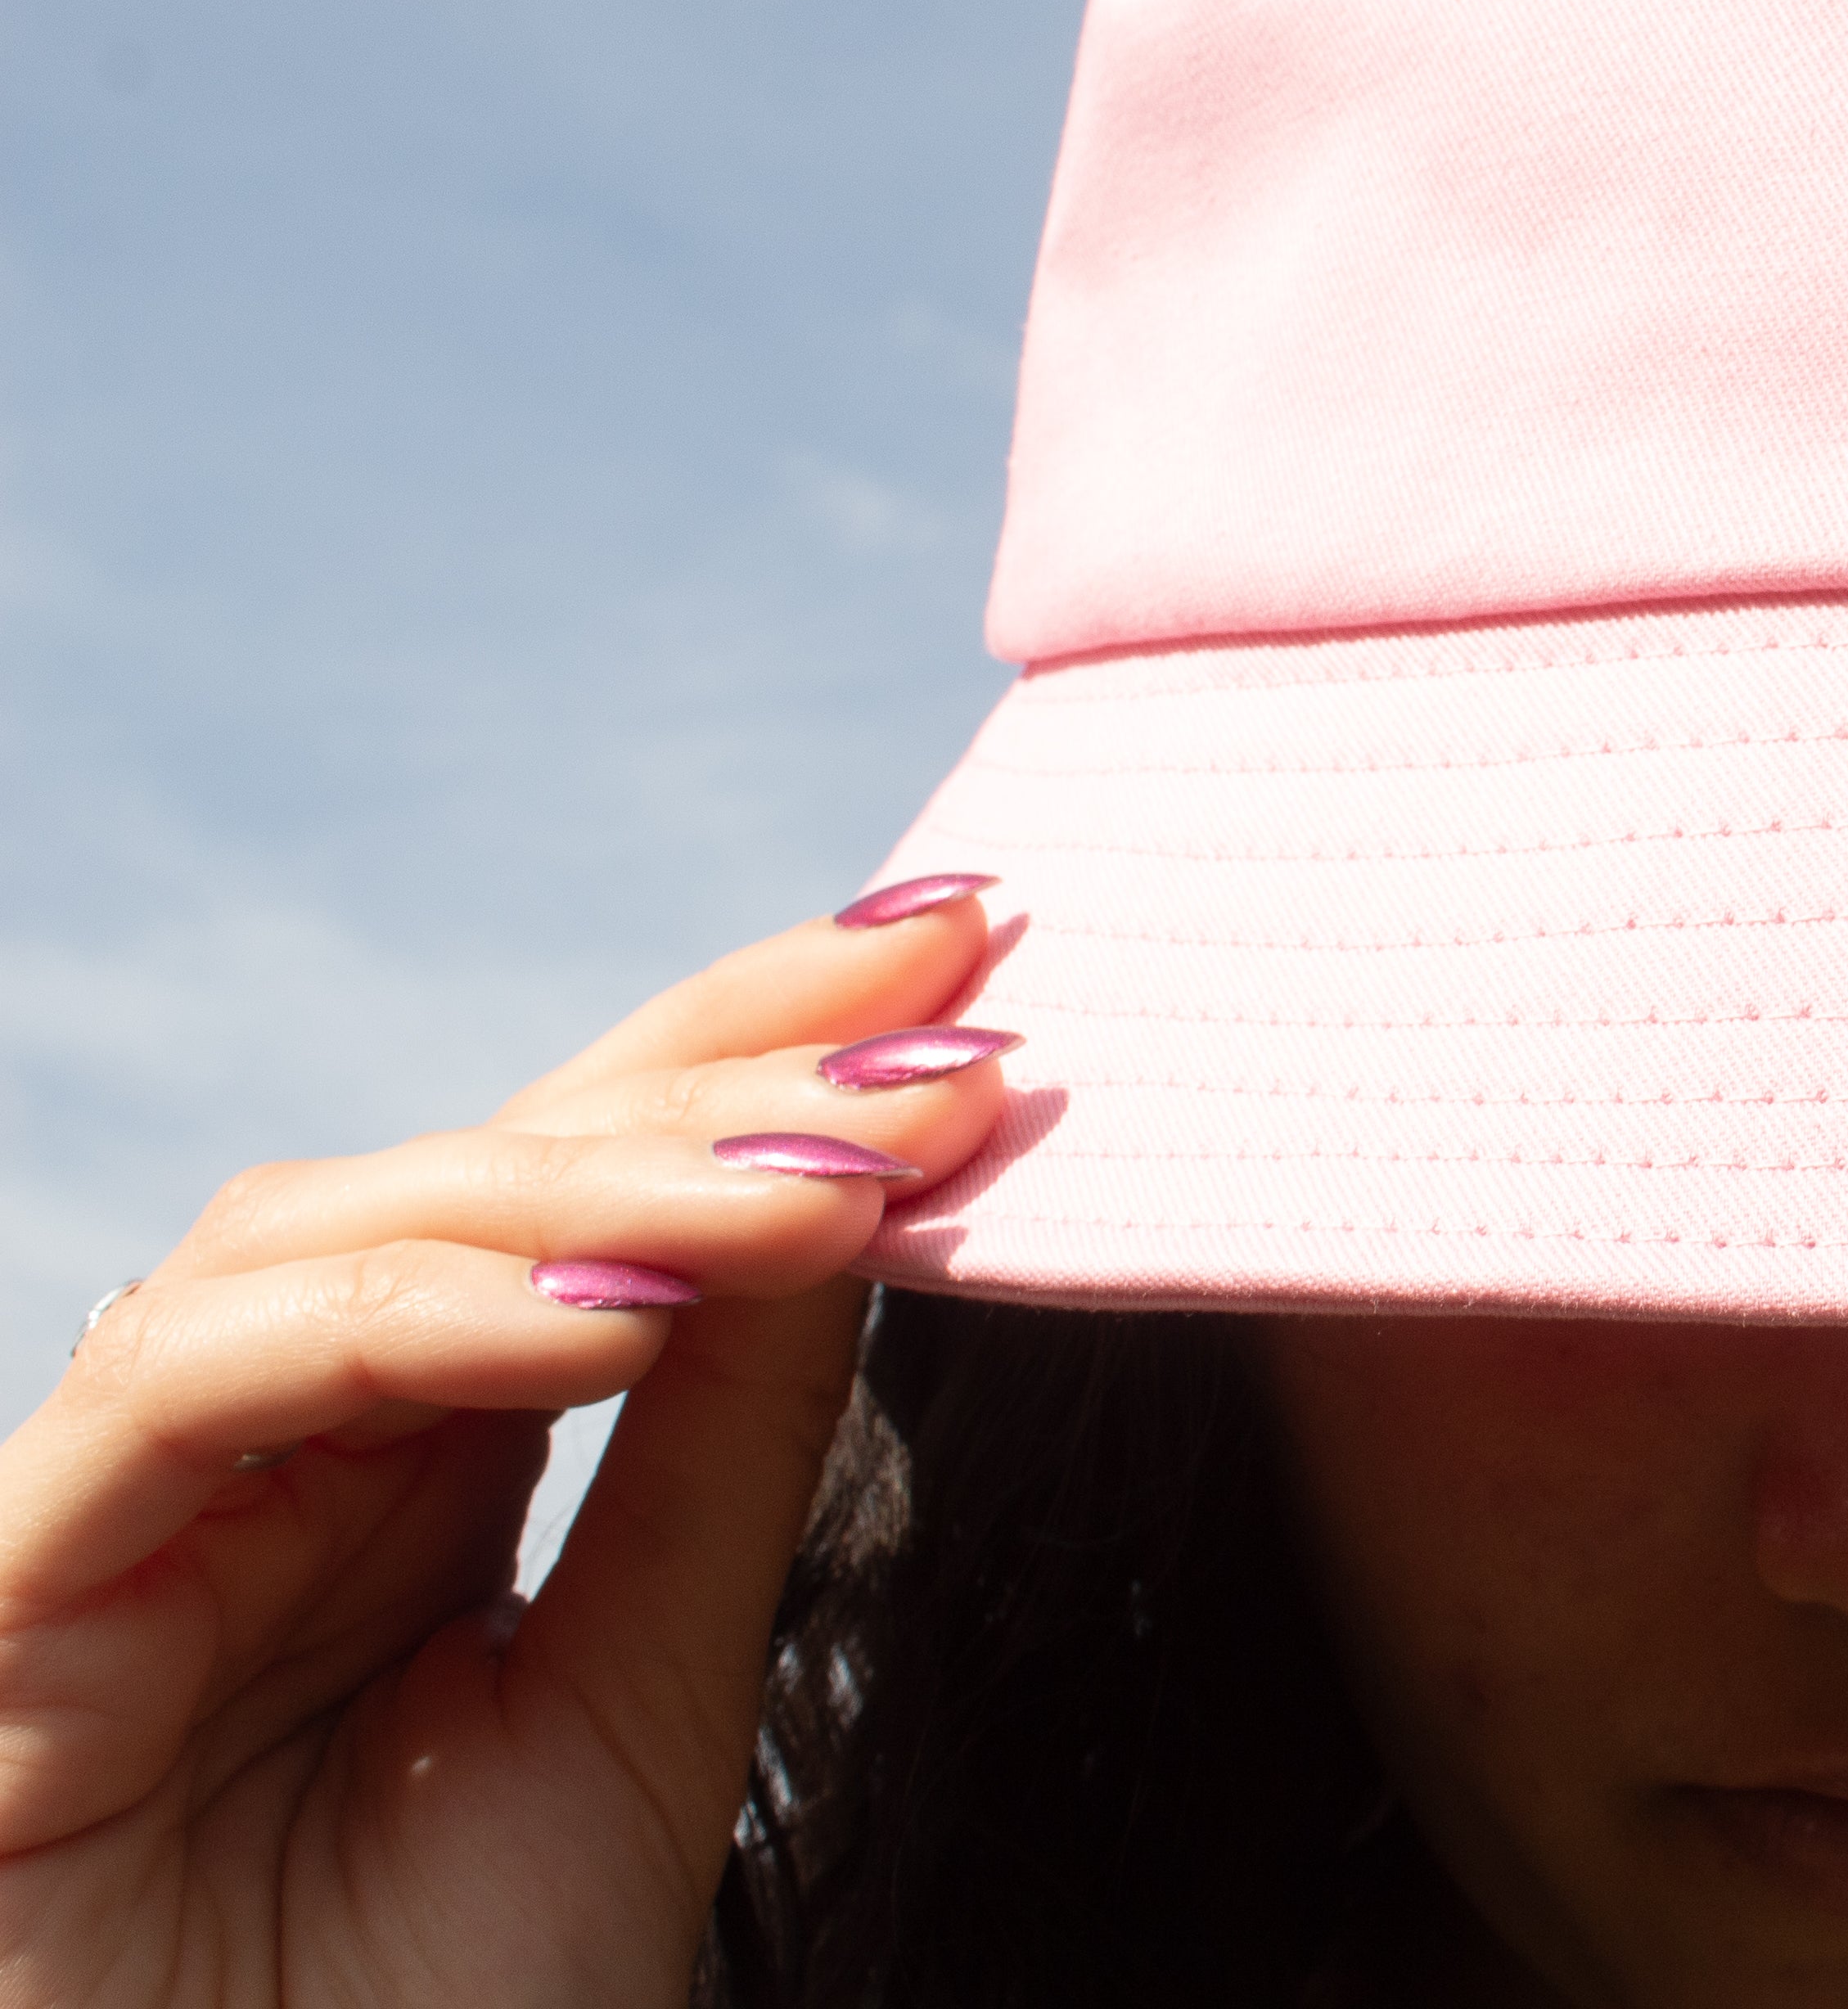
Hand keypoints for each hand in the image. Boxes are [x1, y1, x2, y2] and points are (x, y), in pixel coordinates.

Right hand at [0, 892, 1010, 2008]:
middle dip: (710, 1083)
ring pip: (318, 1234)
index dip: (750, 1044)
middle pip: (467, 1170)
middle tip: (934, 1049)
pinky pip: (183, 1387)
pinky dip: (398, 1325)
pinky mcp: (6, 1600)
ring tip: (816, 1194)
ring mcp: (124, 1512)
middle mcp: (264, 1447)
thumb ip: (725, 1441)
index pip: (578, 1180)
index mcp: (413, 1457)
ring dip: (587, 1188)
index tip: (963, 951)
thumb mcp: (651, 1684)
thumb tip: (857, 1181)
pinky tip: (603, 1321)